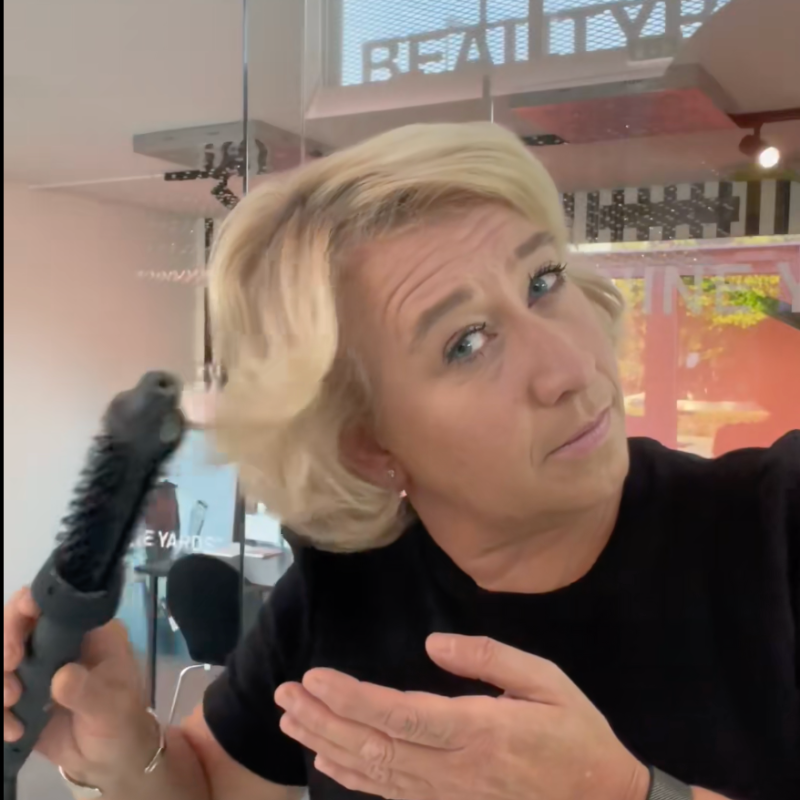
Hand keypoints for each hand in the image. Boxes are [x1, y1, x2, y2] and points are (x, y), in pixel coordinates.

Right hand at [4, 587, 158, 787]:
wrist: (109, 759)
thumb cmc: (121, 722)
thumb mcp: (112, 708)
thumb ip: (88, 691)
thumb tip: (62, 676)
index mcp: (89, 631)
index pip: (55, 603)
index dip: (27, 607)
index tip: (15, 640)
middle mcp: (61, 641)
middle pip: (17, 623)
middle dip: (5, 645)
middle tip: (10, 667)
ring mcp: (39, 666)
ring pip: (3, 656)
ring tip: (12, 703)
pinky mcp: (22, 693)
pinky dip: (0, 712)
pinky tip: (15, 730)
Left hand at [275, 634, 649, 799]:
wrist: (600, 798)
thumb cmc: (574, 731)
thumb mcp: (546, 680)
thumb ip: (489, 658)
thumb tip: (433, 644)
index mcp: (479, 731)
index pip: (402, 716)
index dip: (353, 700)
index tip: (315, 677)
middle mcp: (455, 768)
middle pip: (375, 746)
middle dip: (323, 719)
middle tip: (285, 693)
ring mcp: (448, 794)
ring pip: (374, 773)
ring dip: (327, 744)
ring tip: (290, 719)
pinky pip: (391, 794)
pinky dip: (351, 778)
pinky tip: (325, 760)